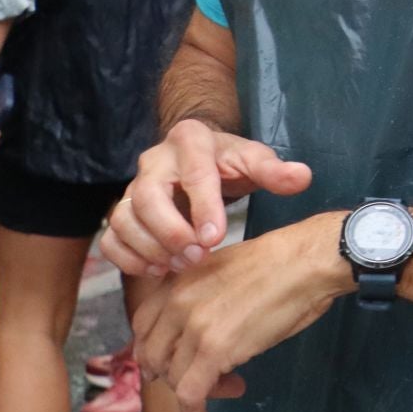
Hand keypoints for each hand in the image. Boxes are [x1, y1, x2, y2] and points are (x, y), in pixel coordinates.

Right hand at [100, 119, 311, 277]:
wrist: (200, 158)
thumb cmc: (230, 161)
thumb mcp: (254, 159)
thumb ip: (275, 170)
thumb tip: (302, 177)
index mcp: (190, 141)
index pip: (194, 174)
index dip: (203, 208)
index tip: (215, 238)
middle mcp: (153, 162)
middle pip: (146, 198)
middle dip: (170, 232)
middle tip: (196, 257)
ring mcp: (132, 187)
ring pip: (123, 219)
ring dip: (149, 248)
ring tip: (180, 267)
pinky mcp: (123, 212)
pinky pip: (110, 237)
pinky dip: (127, 258)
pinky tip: (156, 270)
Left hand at [133, 212, 351, 411]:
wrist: (306, 262)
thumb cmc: (280, 261)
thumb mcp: (222, 266)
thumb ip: (199, 292)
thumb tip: (198, 323)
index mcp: (178, 281)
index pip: (142, 325)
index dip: (154, 348)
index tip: (168, 359)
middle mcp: (177, 303)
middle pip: (155, 354)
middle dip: (173, 372)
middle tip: (200, 377)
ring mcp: (194, 328)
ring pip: (174, 376)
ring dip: (196, 389)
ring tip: (229, 386)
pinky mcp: (215, 351)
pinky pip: (190, 392)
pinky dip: (193, 410)